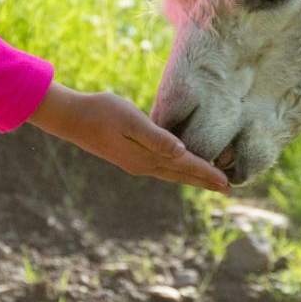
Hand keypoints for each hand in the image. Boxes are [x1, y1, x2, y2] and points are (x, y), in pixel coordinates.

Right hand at [28, 83, 230, 193]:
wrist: (71, 118)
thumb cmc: (102, 112)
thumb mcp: (131, 120)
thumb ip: (156, 137)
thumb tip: (181, 151)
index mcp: (147, 157)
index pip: (185, 165)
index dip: (208, 173)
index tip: (228, 182)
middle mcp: (143, 165)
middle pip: (181, 175)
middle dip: (205, 181)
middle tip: (229, 189)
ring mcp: (135, 163)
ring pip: (172, 173)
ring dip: (192, 177)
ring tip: (210, 181)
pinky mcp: (129, 157)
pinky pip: (162, 168)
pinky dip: (177, 170)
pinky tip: (179, 167)